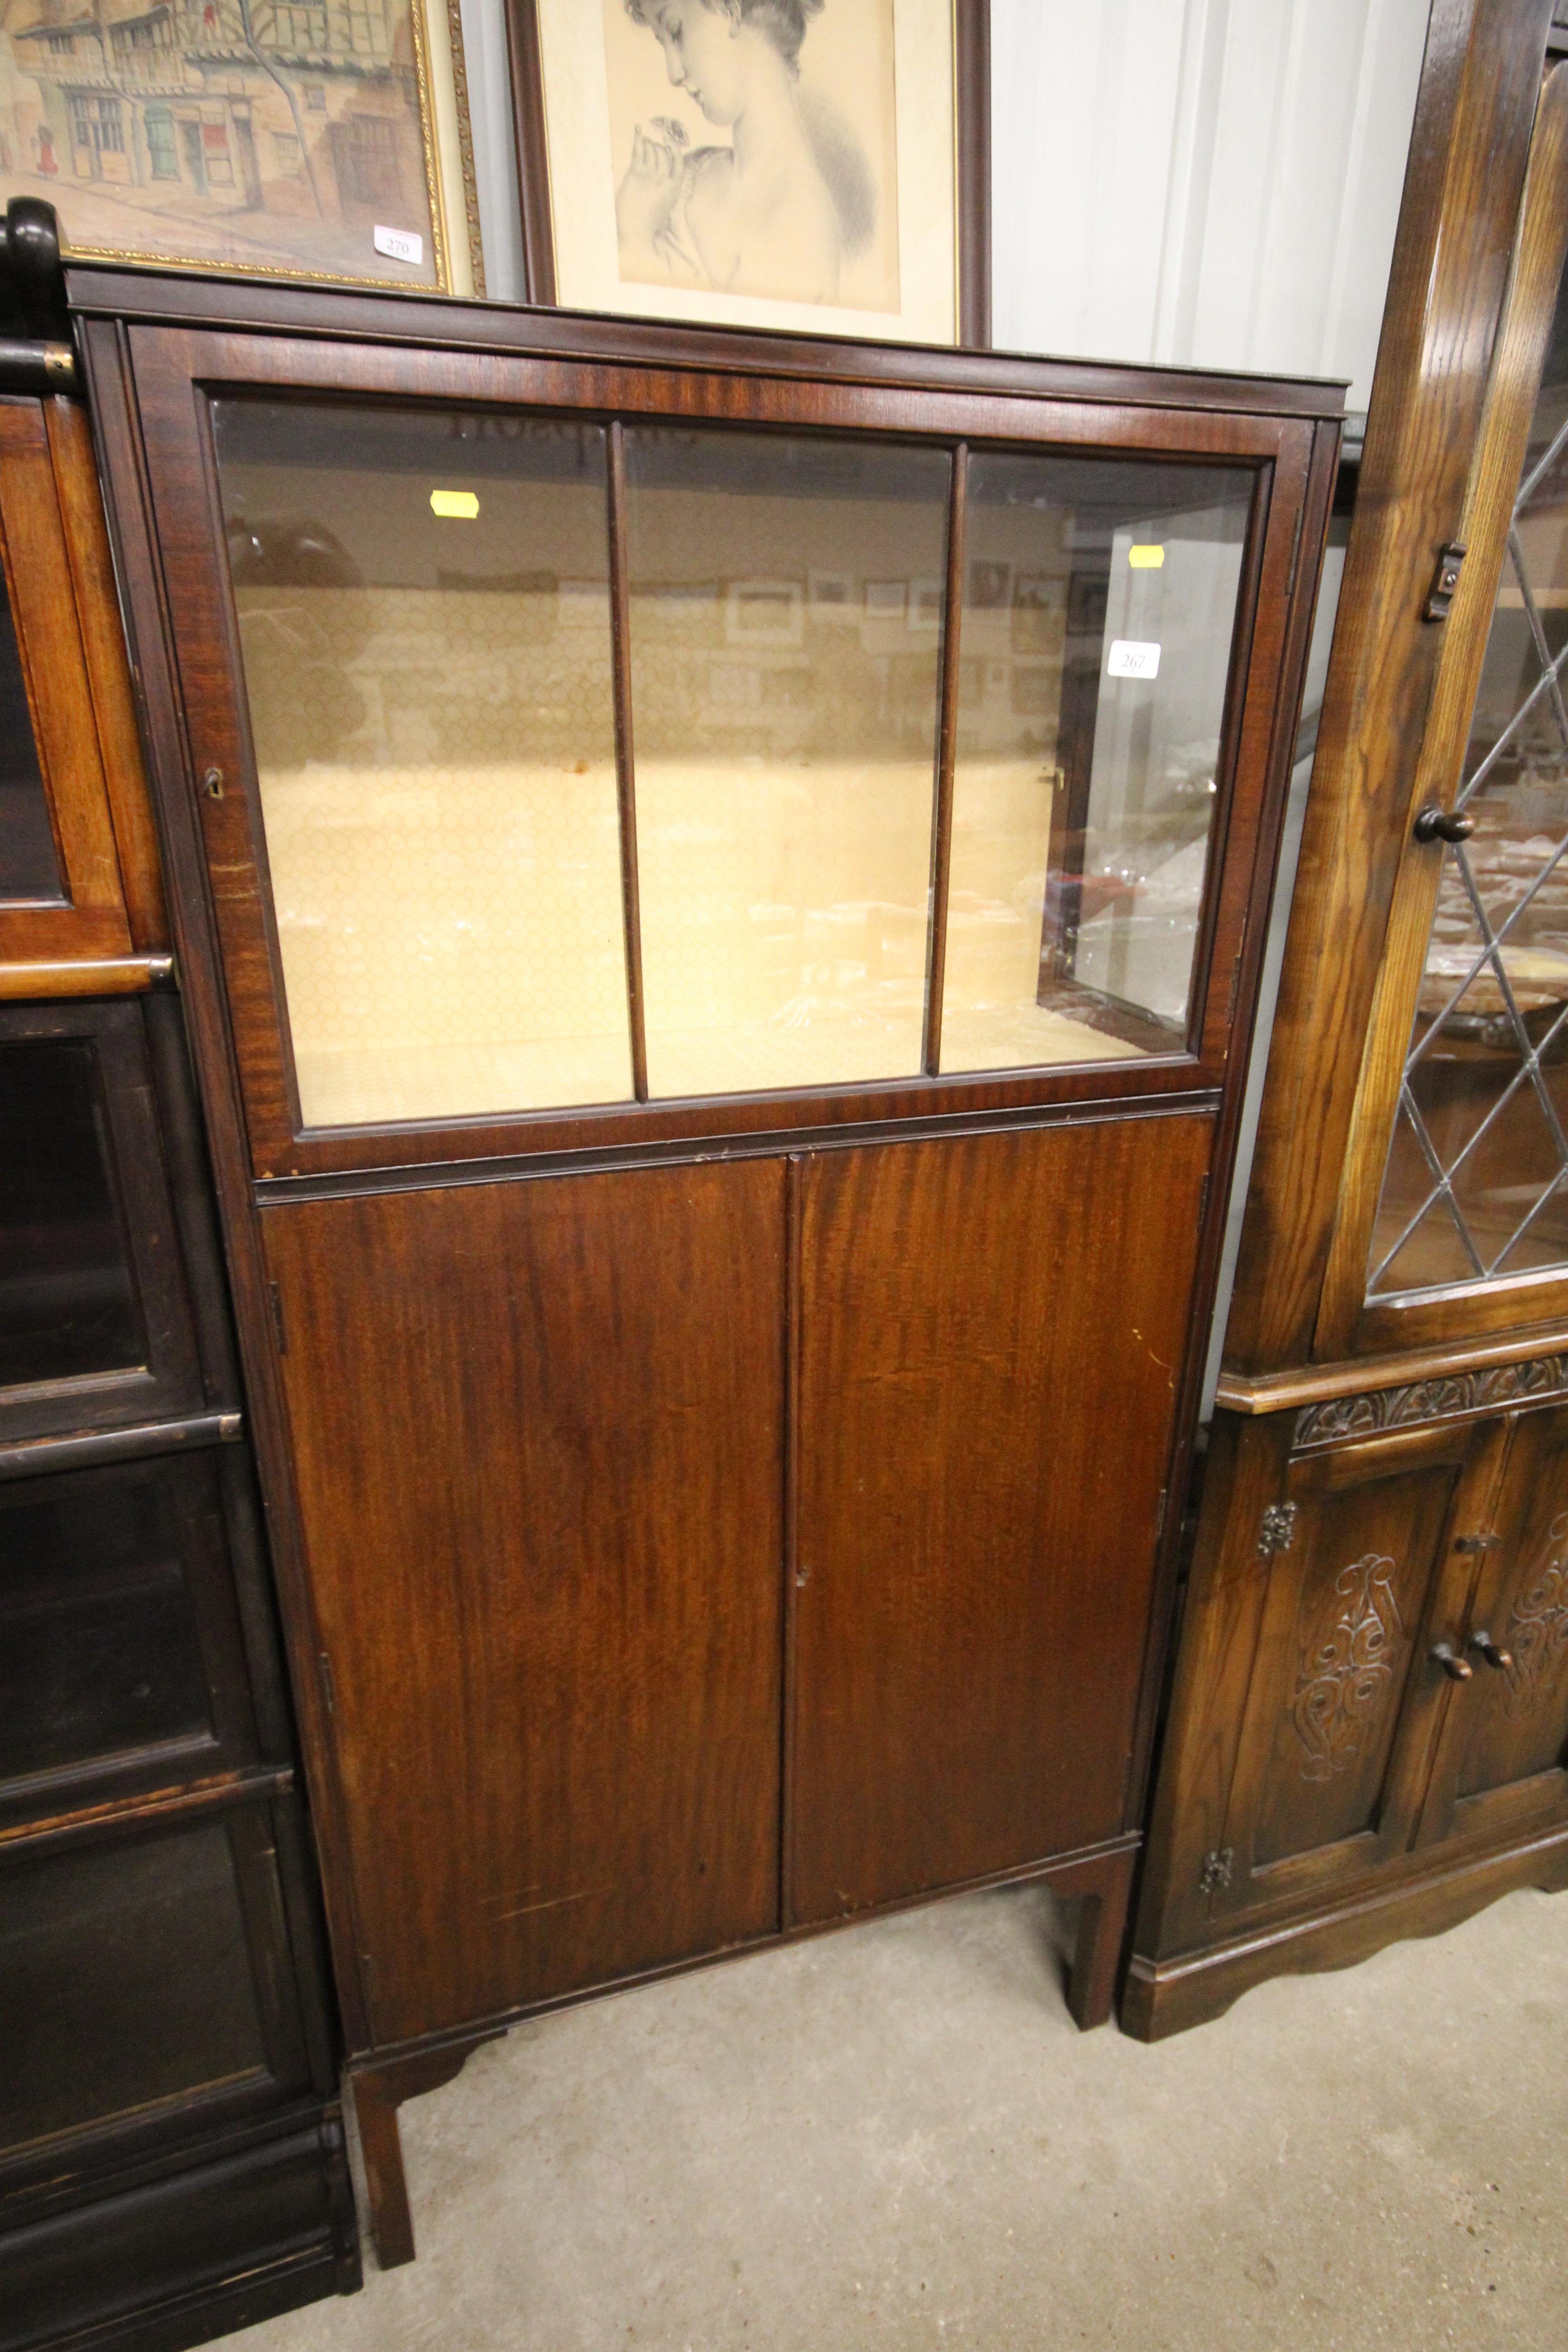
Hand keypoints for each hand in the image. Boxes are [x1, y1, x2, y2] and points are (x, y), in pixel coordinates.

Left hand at [616, 129, 681, 251]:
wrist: (636, 233)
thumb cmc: (648, 221)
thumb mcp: (664, 204)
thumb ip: (667, 189)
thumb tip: (663, 172)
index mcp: (674, 188)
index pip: (677, 161)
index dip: (673, 147)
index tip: (667, 138)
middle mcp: (664, 181)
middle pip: (662, 152)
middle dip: (656, 145)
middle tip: (649, 144)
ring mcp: (650, 177)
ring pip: (651, 149)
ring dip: (647, 143)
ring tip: (642, 142)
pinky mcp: (636, 175)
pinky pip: (639, 151)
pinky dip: (638, 137)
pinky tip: (637, 129)